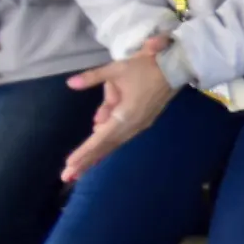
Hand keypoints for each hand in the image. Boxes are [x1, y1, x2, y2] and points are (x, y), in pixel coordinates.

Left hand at [62, 38, 179, 181]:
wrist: (175, 67)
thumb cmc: (146, 67)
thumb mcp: (116, 69)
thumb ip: (92, 77)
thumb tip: (70, 83)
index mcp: (126, 115)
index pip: (100, 138)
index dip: (85, 151)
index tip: (70, 164)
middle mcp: (133, 125)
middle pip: (106, 146)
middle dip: (86, 161)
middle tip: (68, 176)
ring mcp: (140, 124)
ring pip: (113, 143)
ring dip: (96, 155)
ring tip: (78, 169)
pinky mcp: (143, 121)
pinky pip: (121, 136)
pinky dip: (107, 145)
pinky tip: (97, 151)